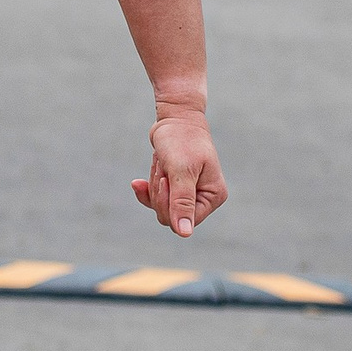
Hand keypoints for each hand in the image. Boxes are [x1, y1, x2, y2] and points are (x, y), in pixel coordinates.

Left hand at [129, 108, 225, 237]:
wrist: (174, 117)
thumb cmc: (181, 140)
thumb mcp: (181, 172)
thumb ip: (182, 203)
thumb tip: (184, 233)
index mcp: (214, 196)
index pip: (185, 221)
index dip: (169, 204)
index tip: (167, 180)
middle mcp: (204, 197)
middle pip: (171, 217)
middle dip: (160, 194)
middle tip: (164, 170)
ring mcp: (189, 193)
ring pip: (160, 208)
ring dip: (154, 185)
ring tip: (162, 164)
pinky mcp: (175, 187)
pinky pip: (155, 200)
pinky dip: (146, 189)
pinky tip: (137, 183)